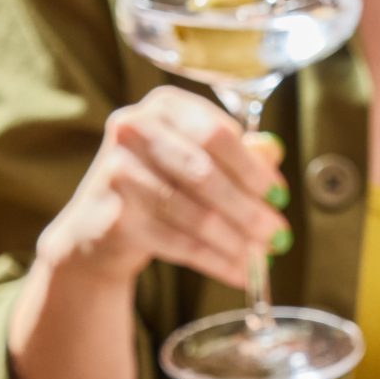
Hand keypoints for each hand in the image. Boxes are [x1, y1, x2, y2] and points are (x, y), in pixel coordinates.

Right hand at [33, 86, 287, 290]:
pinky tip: (238, 273)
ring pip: (193, 213)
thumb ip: (235, 153)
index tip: (280, 196)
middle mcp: (135, 130)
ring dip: (235, 241)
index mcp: (164, 106)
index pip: (218, 134)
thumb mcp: (196, 158)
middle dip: (248, 209)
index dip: (253, 169)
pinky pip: (177, 243)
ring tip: (262, 259)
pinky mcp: (115, 217)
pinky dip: (214, 261)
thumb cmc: (160, 185)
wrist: (99, 227)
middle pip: (205, 174)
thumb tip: (273, 155)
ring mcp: (119, 173)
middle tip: (278, 236)